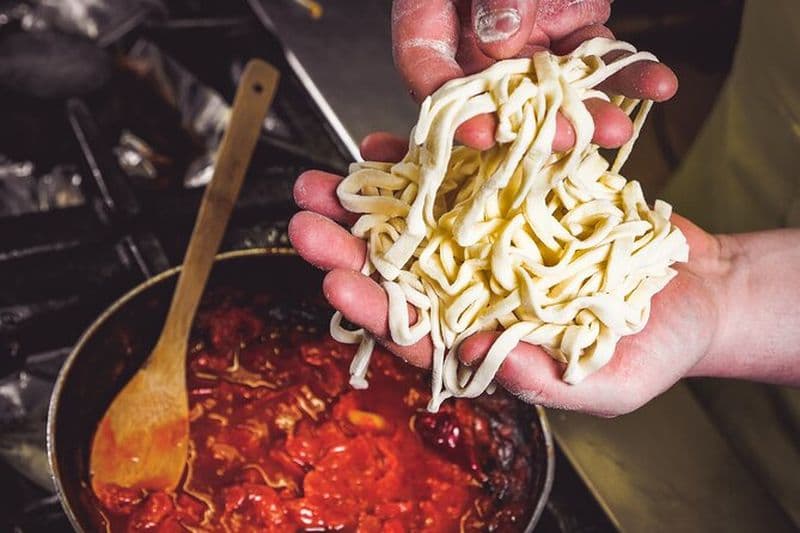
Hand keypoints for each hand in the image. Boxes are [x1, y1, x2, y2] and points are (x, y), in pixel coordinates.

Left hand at [290, 134, 735, 416]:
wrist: (698, 292)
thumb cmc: (655, 350)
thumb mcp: (610, 383)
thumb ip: (544, 380)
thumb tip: (470, 358)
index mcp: (485, 339)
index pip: (415, 329)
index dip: (373, 308)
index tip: (335, 282)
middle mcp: (476, 289)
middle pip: (399, 272)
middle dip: (348, 247)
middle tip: (304, 221)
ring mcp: (490, 242)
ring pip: (417, 221)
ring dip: (370, 198)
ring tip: (324, 177)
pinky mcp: (515, 198)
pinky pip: (461, 176)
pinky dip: (426, 159)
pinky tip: (387, 144)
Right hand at [392, 0, 677, 150]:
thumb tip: (500, 39)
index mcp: (432, 16)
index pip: (427, 70)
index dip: (453, 109)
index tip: (482, 133)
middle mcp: (475, 38)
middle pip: (496, 94)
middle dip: (535, 124)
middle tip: (566, 139)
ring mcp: (524, 38)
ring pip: (550, 86)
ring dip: (588, 108)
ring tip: (619, 127)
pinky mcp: (567, 29)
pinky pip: (594, 57)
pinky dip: (626, 72)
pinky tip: (657, 83)